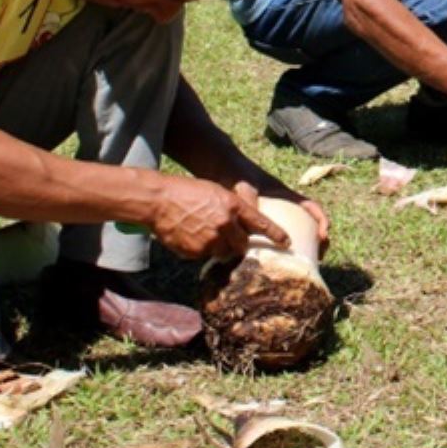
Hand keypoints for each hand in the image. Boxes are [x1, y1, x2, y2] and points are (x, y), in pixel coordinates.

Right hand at [148, 174, 285, 260]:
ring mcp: (211, 240)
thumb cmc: (187, 192)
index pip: (261, 223)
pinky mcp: (196, 252)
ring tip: (202, 232)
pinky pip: (204, 255)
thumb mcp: (216, 193)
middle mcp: (225, 224)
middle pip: (242, 245)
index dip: (275, 234)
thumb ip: (232, 209)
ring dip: (217, 247)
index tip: (286, 242)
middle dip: (238, 243)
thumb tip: (241, 227)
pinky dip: (200, 249)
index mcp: (233, 206)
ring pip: (222, 252)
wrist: (160, 200)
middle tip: (227, 237)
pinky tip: (190, 236)